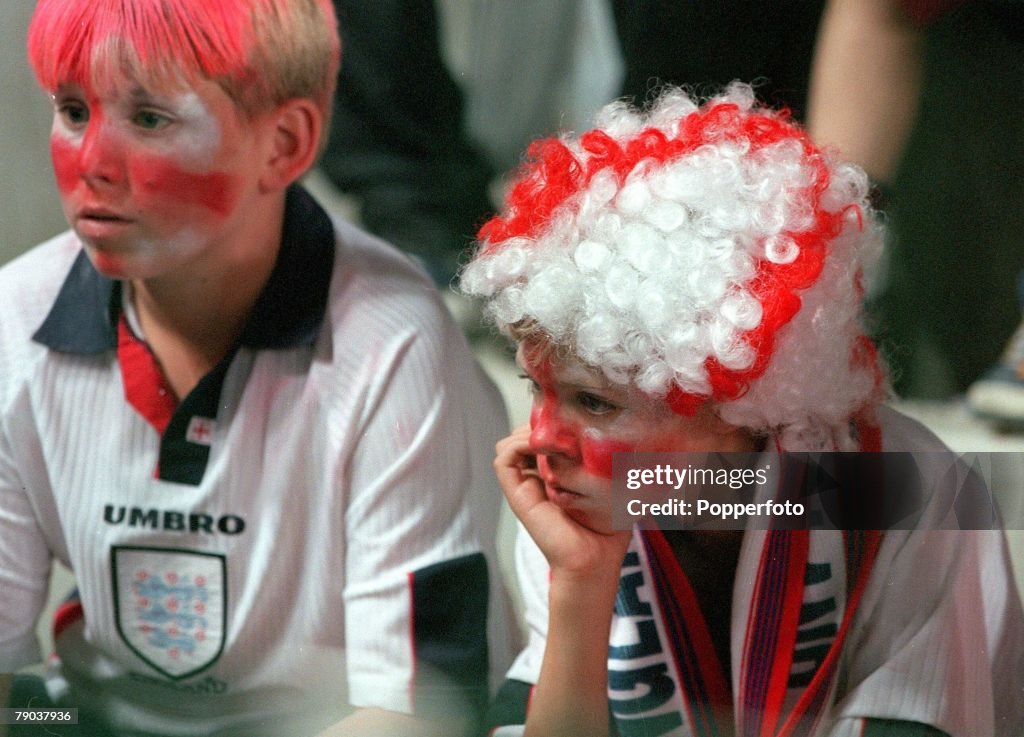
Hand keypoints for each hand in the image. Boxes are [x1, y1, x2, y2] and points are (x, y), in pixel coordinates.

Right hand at [494, 426, 630, 579]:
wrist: (594, 558)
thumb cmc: (607, 526)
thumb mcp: (609, 482)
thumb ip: (602, 460)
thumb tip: (605, 431)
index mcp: (554, 473)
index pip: (540, 435)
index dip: (550, 422)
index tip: (572, 420)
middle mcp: (536, 477)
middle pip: (523, 436)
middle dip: (540, 424)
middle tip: (564, 426)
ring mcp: (524, 485)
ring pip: (510, 444)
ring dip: (528, 433)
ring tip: (554, 437)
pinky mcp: (517, 495)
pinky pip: (503, 460)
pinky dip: (517, 445)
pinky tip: (542, 446)